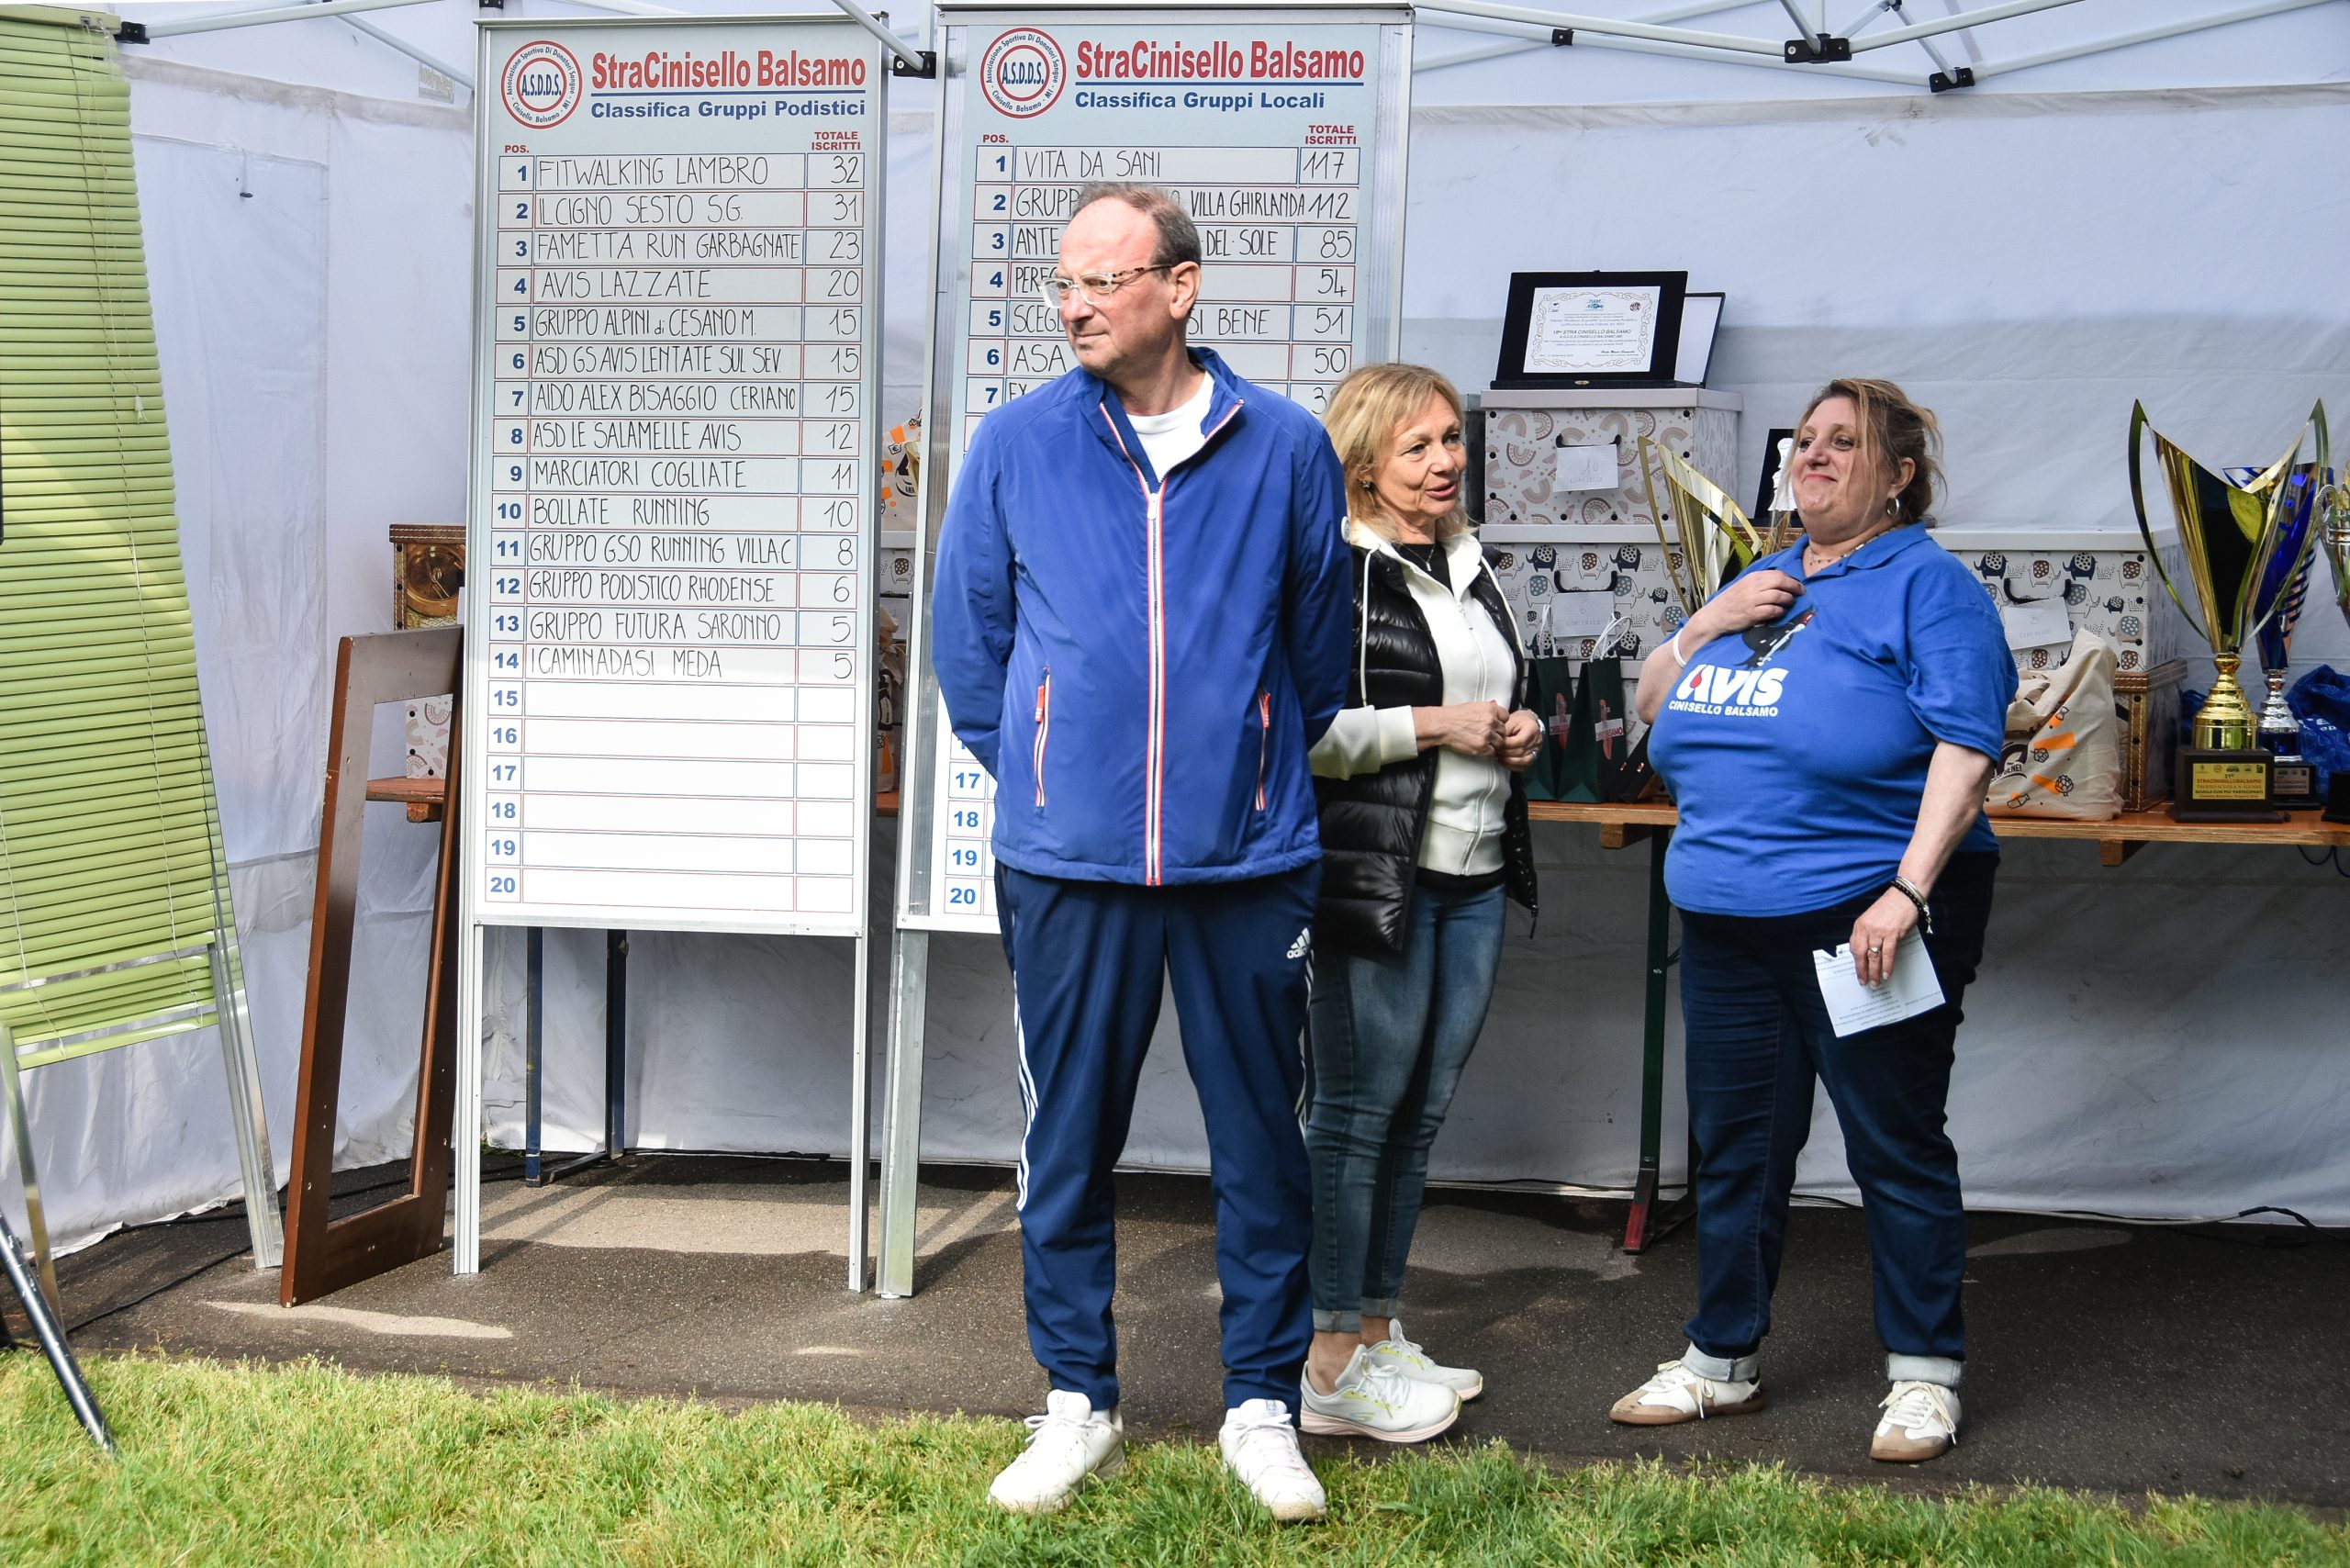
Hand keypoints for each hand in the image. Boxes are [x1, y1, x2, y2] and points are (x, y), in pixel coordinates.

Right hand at [1417, 701, 1505, 757]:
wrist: (1443, 725)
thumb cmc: (1453, 716)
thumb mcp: (1473, 706)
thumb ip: (1487, 709)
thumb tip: (1495, 709)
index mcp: (1490, 709)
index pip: (1506, 717)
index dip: (1501, 722)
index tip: (1496, 725)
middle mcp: (1491, 721)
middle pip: (1504, 731)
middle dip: (1497, 734)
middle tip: (1488, 735)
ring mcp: (1487, 735)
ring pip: (1500, 742)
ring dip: (1494, 744)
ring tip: (1484, 742)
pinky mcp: (1482, 747)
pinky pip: (1492, 752)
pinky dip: (1487, 752)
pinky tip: (1480, 747)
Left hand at [1498, 708, 1541, 770]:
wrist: (1527, 723)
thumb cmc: (1519, 721)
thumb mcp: (1510, 721)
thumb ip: (1504, 732)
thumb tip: (1497, 742)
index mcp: (1532, 729)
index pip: (1520, 741)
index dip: (1507, 745)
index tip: (1497, 744)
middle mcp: (1536, 741)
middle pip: (1521, 752)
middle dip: (1505, 753)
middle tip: (1495, 751)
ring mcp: (1536, 751)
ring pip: (1523, 761)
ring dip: (1508, 761)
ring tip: (1499, 756)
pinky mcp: (1532, 757)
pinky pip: (1524, 766)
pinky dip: (1513, 766)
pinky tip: (1504, 762)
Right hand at [1688, 570, 1802, 640]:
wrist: (1714, 617)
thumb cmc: (1730, 602)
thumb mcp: (1743, 586)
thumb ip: (1759, 583)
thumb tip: (1781, 582)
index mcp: (1751, 578)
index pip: (1777, 574)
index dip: (1791, 579)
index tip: (1797, 585)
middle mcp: (1752, 587)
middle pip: (1781, 582)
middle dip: (1795, 587)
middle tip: (1801, 593)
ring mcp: (1752, 601)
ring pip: (1779, 596)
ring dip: (1789, 600)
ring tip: (1791, 603)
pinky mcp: (1752, 614)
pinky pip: (1773, 610)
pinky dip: (1780, 611)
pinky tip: (1781, 612)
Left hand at [1847, 888, 1919, 985]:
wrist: (1905, 894)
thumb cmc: (1891, 906)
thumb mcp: (1872, 918)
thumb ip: (1868, 933)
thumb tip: (1868, 952)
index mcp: (1860, 925)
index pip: (1854, 948)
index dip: (1856, 962)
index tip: (1858, 972)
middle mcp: (1867, 928)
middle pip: (1861, 954)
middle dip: (1862, 971)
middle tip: (1864, 982)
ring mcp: (1879, 931)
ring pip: (1873, 956)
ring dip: (1874, 972)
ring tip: (1875, 983)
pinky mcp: (1893, 933)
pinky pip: (1888, 953)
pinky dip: (1887, 966)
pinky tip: (1886, 974)